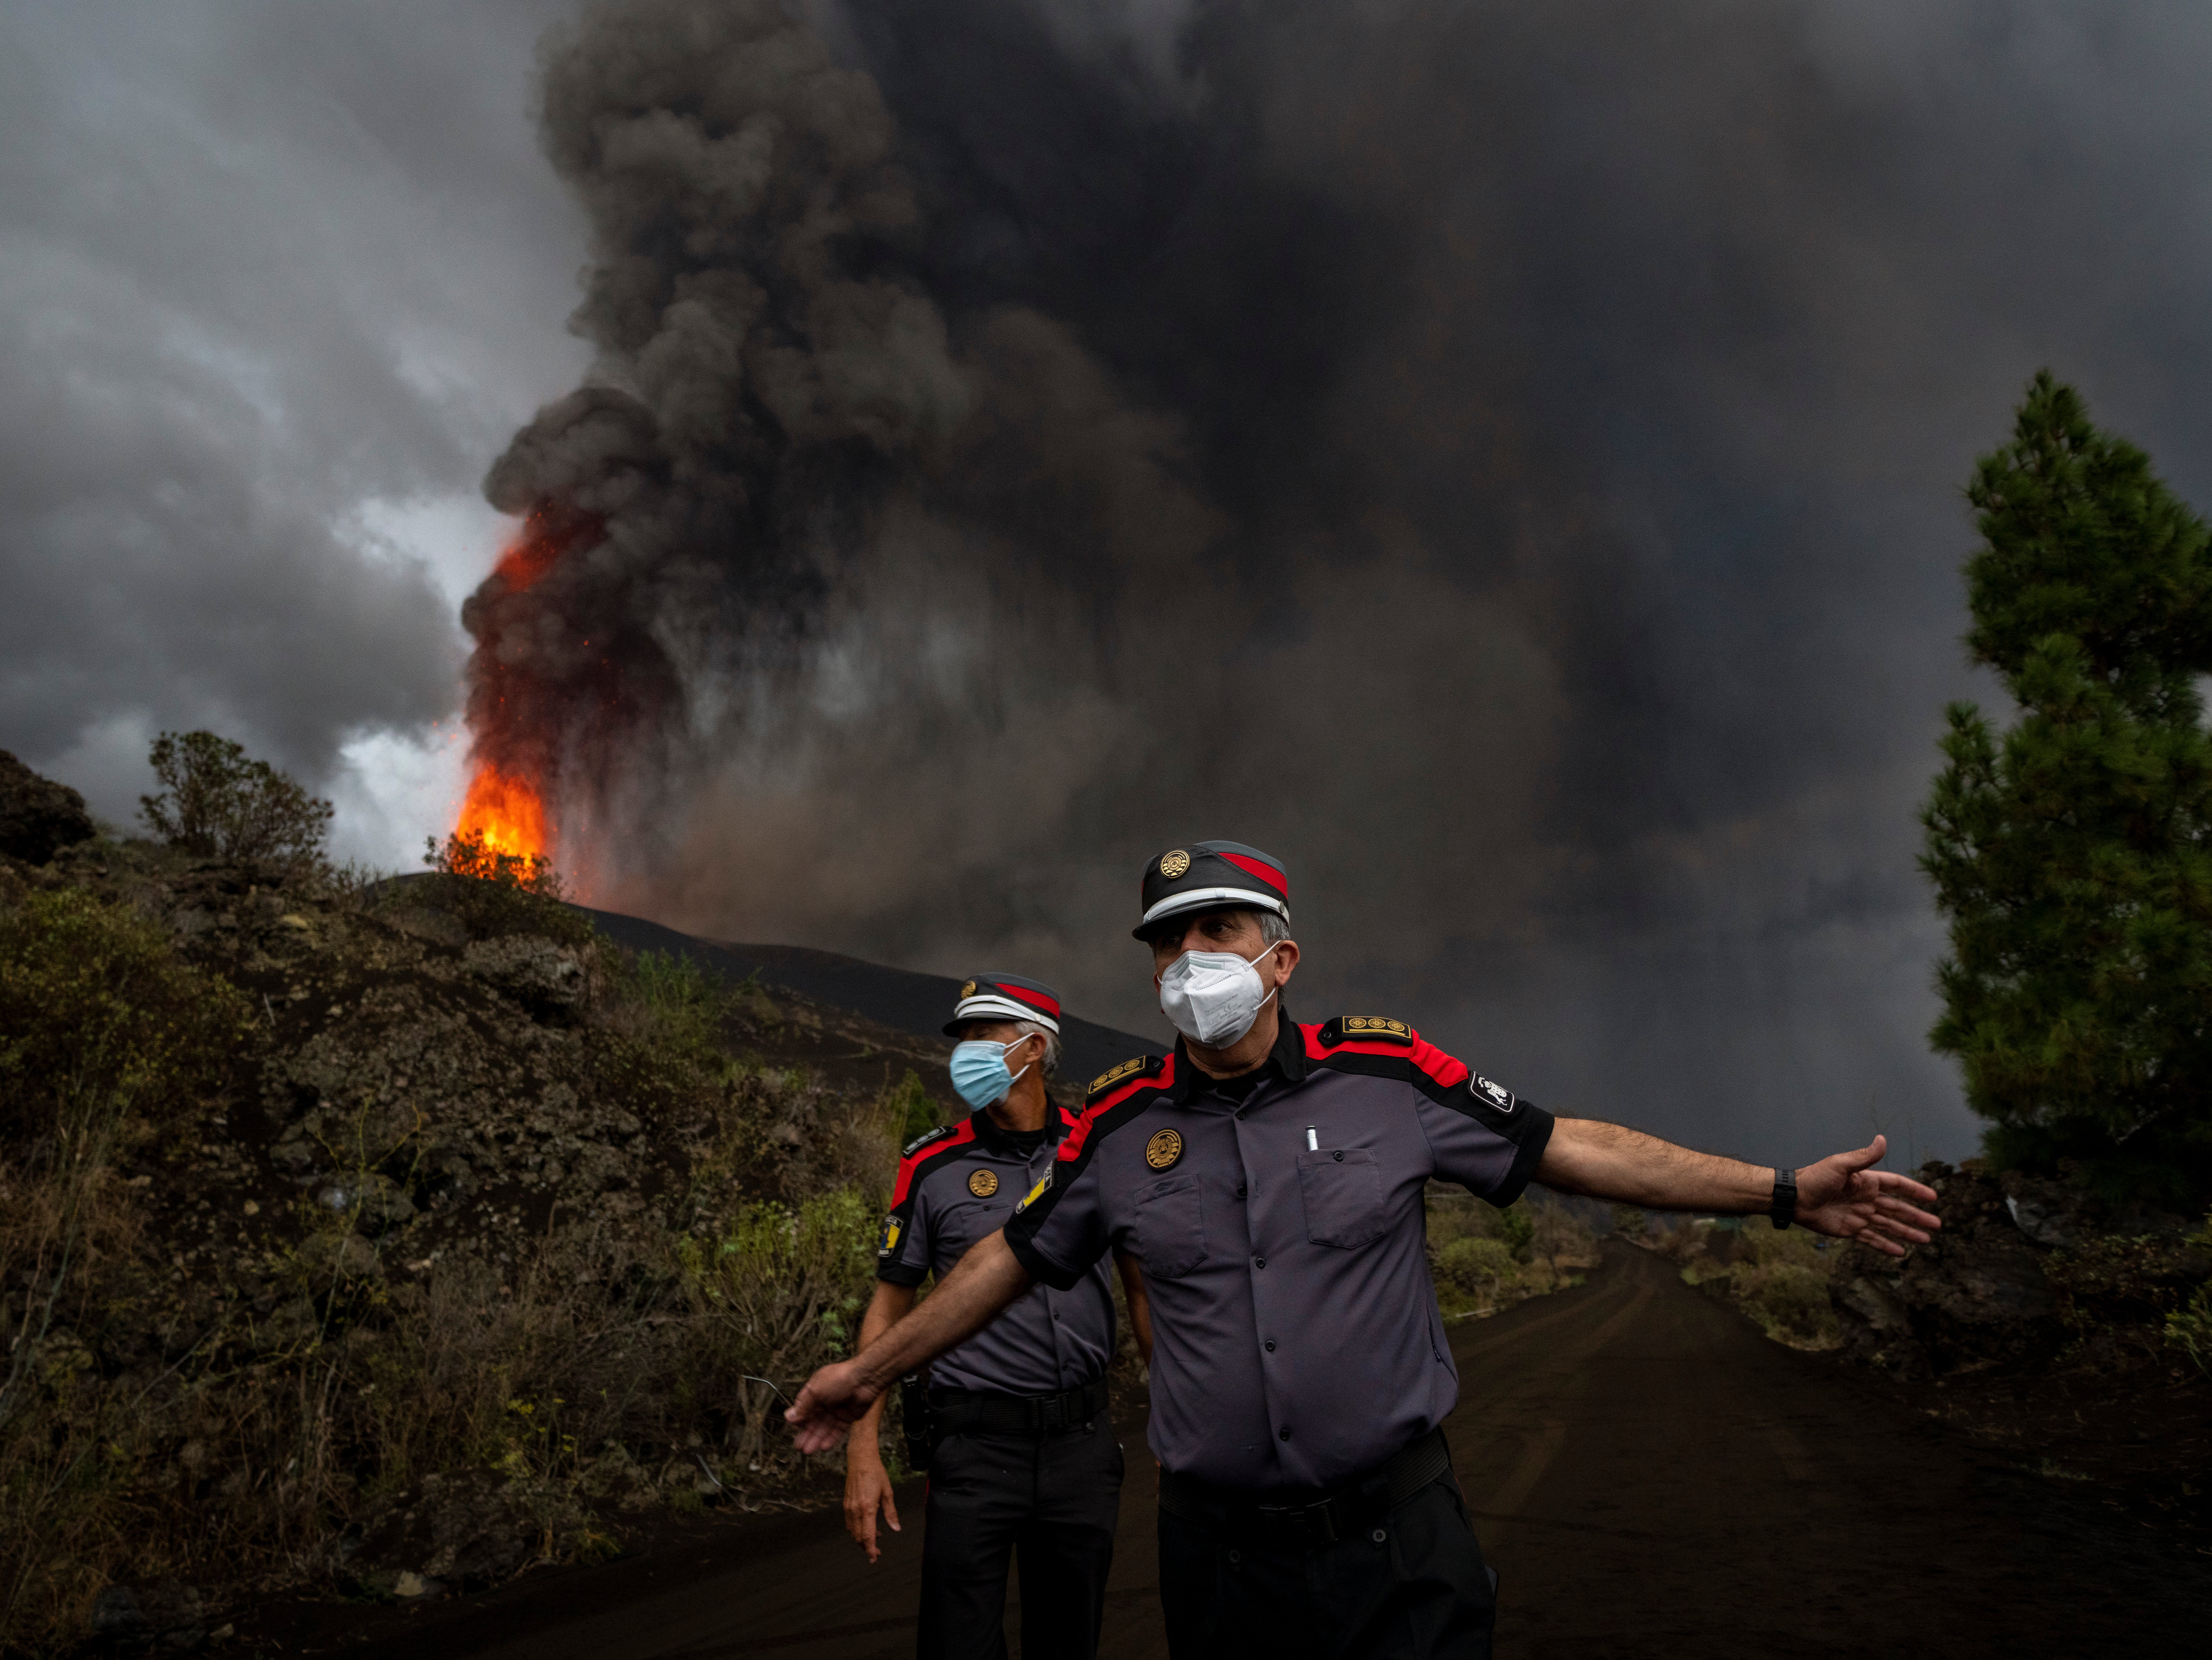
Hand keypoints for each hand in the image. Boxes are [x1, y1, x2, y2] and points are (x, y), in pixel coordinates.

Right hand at [785, 1359, 878, 1454]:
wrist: (865, 1379)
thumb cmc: (839, 1379)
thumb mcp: (815, 1391)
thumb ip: (803, 1405)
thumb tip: (788, 1416)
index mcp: (815, 1392)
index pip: (803, 1409)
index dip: (799, 1421)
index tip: (794, 1430)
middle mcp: (825, 1402)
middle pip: (813, 1421)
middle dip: (806, 1434)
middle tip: (799, 1447)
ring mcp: (837, 1410)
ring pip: (824, 1428)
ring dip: (816, 1439)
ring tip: (808, 1451)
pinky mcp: (848, 1417)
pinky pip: (837, 1431)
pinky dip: (831, 1439)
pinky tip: (824, 1447)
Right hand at [843, 1448, 902, 1561]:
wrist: (860, 1459)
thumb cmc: (876, 1473)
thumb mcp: (888, 1492)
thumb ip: (891, 1512)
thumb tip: (896, 1528)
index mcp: (867, 1508)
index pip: (868, 1536)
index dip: (871, 1550)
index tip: (874, 1558)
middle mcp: (855, 1510)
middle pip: (859, 1537)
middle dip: (867, 1547)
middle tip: (877, 1551)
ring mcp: (849, 1507)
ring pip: (853, 1531)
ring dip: (862, 1538)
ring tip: (875, 1537)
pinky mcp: (846, 1504)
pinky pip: (849, 1523)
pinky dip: (857, 1529)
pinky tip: (866, 1526)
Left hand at [1793, 1135, 1940, 1255]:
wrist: (1794, 1198)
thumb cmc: (1815, 1178)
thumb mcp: (1841, 1165)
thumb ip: (1864, 1157)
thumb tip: (1882, 1138)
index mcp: (1866, 1182)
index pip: (1897, 1186)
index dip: (1915, 1191)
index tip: (1932, 1197)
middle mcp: (1866, 1199)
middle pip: (1898, 1208)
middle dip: (1917, 1217)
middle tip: (1937, 1225)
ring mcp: (1859, 1216)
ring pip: (1889, 1225)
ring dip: (1907, 1233)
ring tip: (1925, 1241)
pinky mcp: (1850, 1230)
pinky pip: (1872, 1239)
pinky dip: (1886, 1246)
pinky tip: (1900, 1252)